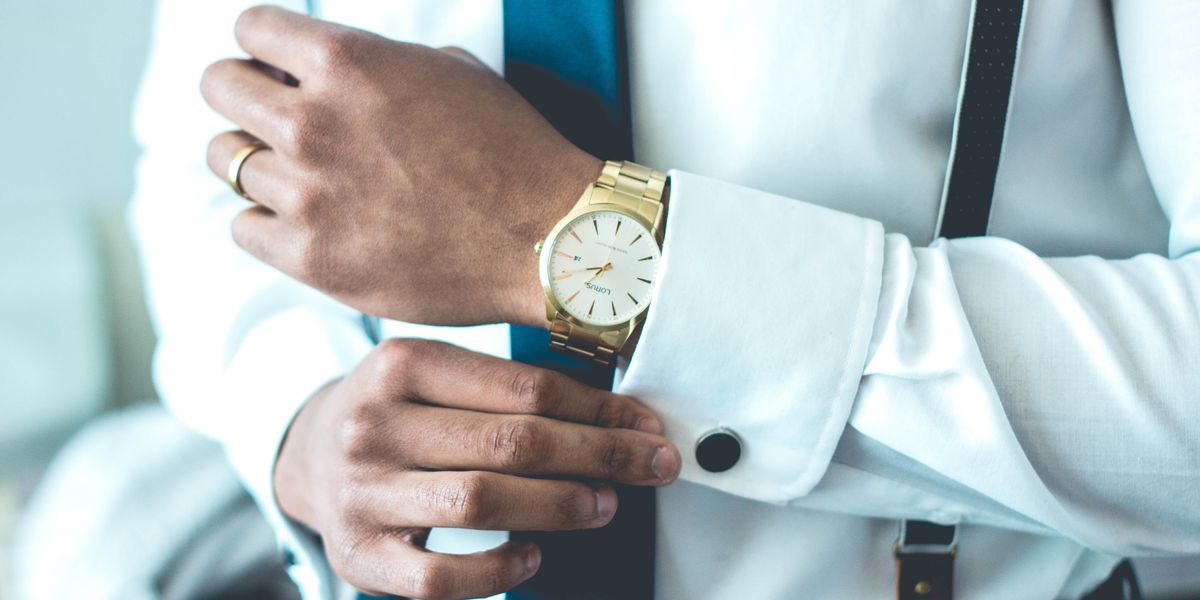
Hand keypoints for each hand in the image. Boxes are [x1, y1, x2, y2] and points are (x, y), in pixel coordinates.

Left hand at [201, 6, 599, 327]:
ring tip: (298, 177)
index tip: (277, 70)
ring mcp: (307, 193)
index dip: (264, 49)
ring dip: (256, 163)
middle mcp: (314, 121)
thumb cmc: (511, 152)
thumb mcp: (449, 71)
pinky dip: (266, 223)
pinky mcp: (309, 256)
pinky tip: (305, 222)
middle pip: (218, 87)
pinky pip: (243, 227)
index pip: (250, 30)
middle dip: (243, 97)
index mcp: (348, 62)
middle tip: (271, 119)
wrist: (545, 237)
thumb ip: (375, 62)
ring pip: (226, 161)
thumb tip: (328, 69)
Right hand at [274, 338, 679, 598]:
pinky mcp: (359, 555)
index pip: (524, 387)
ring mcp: (362, 493)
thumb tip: (619, 419)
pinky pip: (440, 579)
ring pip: (482, 502)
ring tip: (603, 504)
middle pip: (512, 442)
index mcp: (402, 364)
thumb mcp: (437, 375)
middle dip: (598, 457)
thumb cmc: (398, 412)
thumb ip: (510, 388)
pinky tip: (534, 554)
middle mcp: (374, 424)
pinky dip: (498, 570)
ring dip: (560, 506)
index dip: (599, 412)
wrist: (309, 454)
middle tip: (648, 466)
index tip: (645, 428)